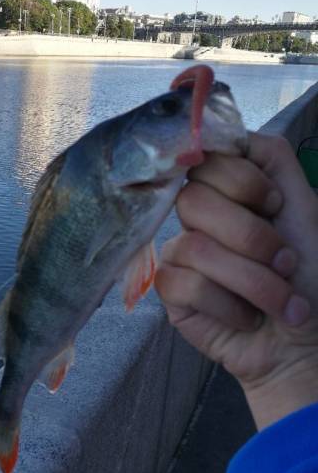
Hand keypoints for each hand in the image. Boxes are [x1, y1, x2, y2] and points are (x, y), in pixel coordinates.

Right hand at [155, 132, 317, 429]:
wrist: (306, 342)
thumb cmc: (310, 277)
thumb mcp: (304, 206)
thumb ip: (272, 159)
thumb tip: (230, 130)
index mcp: (227, 191)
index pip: (206, 159)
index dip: (242, 182)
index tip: (275, 206)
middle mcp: (199, 217)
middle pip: (195, 200)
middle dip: (253, 237)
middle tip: (286, 261)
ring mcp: (179, 253)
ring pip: (194, 247)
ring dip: (253, 281)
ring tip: (282, 302)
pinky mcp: (170, 291)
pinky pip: (184, 284)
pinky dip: (229, 305)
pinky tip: (245, 318)